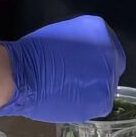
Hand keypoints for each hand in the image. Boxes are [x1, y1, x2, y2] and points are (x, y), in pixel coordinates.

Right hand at [0, 14, 124, 121]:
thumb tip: (85, 56)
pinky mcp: (101, 102)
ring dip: (93, 90)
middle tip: (78, 79)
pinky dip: (87, 103)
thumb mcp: (64, 34)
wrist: (23, 77)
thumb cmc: (34, 53)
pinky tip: (69, 99)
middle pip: (112, 68)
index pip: (108, 48)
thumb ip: (82, 44)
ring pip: (106, 88)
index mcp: (100, 32)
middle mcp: (111, 55)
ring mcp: (108, 80)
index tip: (85, 65)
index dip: (97, 58)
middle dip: (98, 74)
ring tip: (70, 91)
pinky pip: (98, 104)